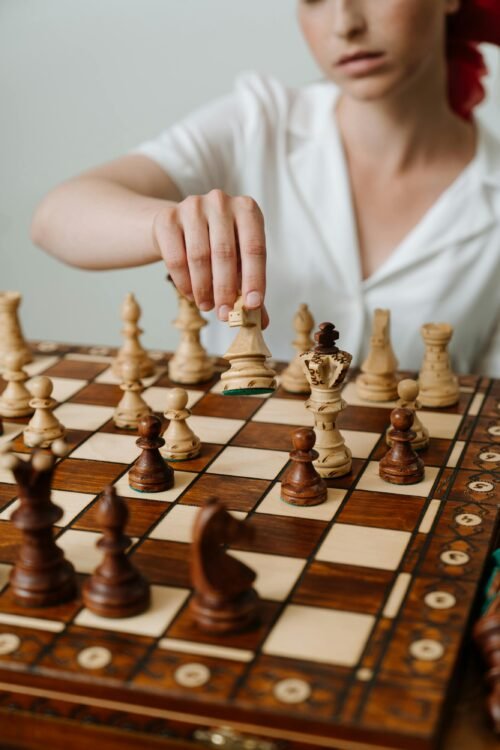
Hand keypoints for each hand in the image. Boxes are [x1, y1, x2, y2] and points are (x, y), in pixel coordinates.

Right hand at [153, 190, 268, 326]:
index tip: (252, 305)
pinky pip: (175, 258)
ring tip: (207, 306)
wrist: (180, 226)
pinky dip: (184, 282)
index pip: (255, 248)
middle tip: (224, 315)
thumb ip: (250, 287)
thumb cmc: (218, 245)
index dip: (255, 279)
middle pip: (225, 253)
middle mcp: (221, 201)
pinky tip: (191, 295)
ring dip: (203, 288)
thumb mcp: (239, 261)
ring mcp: (192, 206)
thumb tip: (260, 322)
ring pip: (199, 257)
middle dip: (225, 290)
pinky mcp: (167, 217)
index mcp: (247, 209)